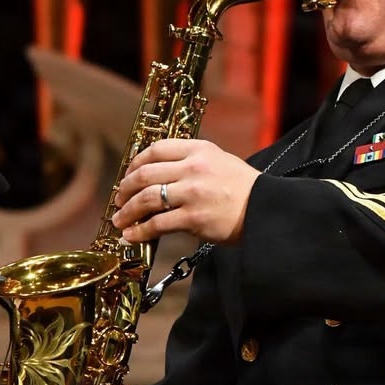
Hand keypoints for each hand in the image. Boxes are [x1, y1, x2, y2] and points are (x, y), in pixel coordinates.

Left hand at [111, 139, 259, 243]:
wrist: (266, 210)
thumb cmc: (244, 189)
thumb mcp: (220, 161)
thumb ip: (192, 161)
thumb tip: (160, 174)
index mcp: (199, 150)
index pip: (156, 149)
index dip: (135, 162)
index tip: (128, 175)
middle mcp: (193, 168)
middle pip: (145, 174)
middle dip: (125, 188)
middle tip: (119, 199)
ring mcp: (192, 193)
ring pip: (146, 198)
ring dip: (127, 210)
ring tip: (121, 219)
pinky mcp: (194, 218)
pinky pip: (157, 224)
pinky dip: (140, 230)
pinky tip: (132, 235)